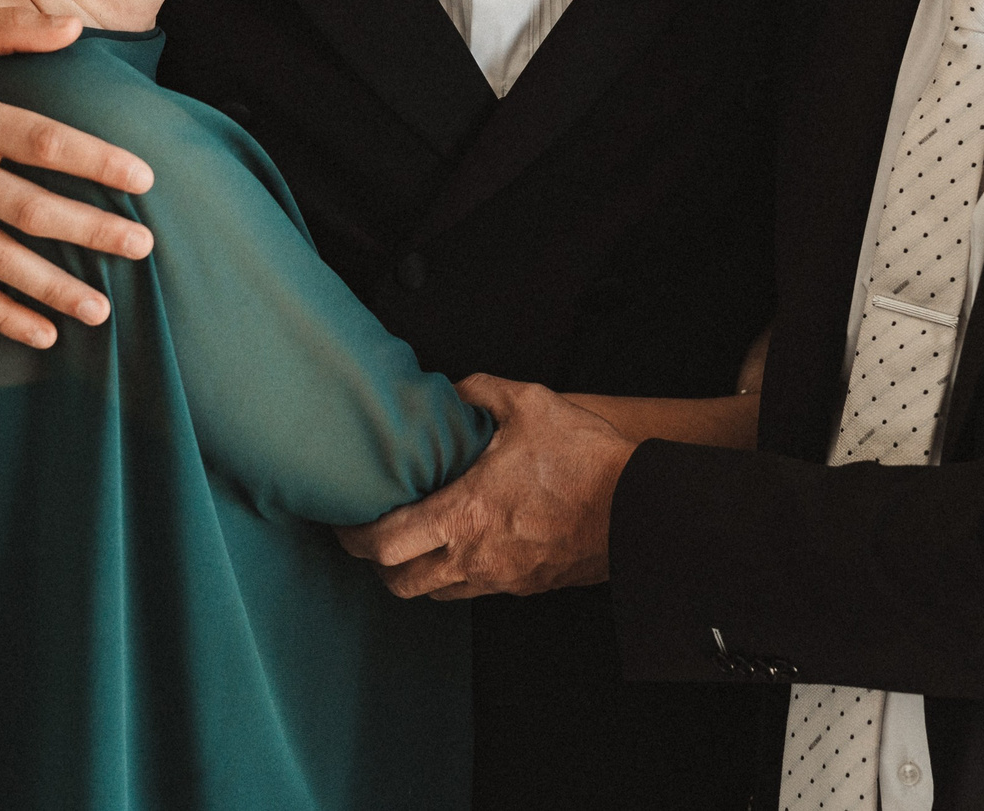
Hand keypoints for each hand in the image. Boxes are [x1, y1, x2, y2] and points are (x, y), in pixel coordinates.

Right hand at [0, 4, 156, 347]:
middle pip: (28, 207)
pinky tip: (42, 332)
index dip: (95, 161)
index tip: (145, 180)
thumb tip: (75, 26)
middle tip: (143, 248)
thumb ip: (9, 27)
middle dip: (91, 231)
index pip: (40, 140)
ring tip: (101, 309)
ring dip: (51, 288)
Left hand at [336, 375, 634, 599]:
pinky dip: (457, 576)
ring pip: (436, 594)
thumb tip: (454, 390)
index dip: (352, 538)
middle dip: (378, 564)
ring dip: (417, 573)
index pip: (384, 544)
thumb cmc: (585, 459)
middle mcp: (473, 558)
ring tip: (417, 541)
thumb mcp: (530, 405)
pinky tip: (467, 545)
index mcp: (463, 516)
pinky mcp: (526, 585)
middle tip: (373, 536)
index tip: (342, 523)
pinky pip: (475, 591)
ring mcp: (500, 578)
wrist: (640, 508)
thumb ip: (481, 392)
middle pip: (399, 583)